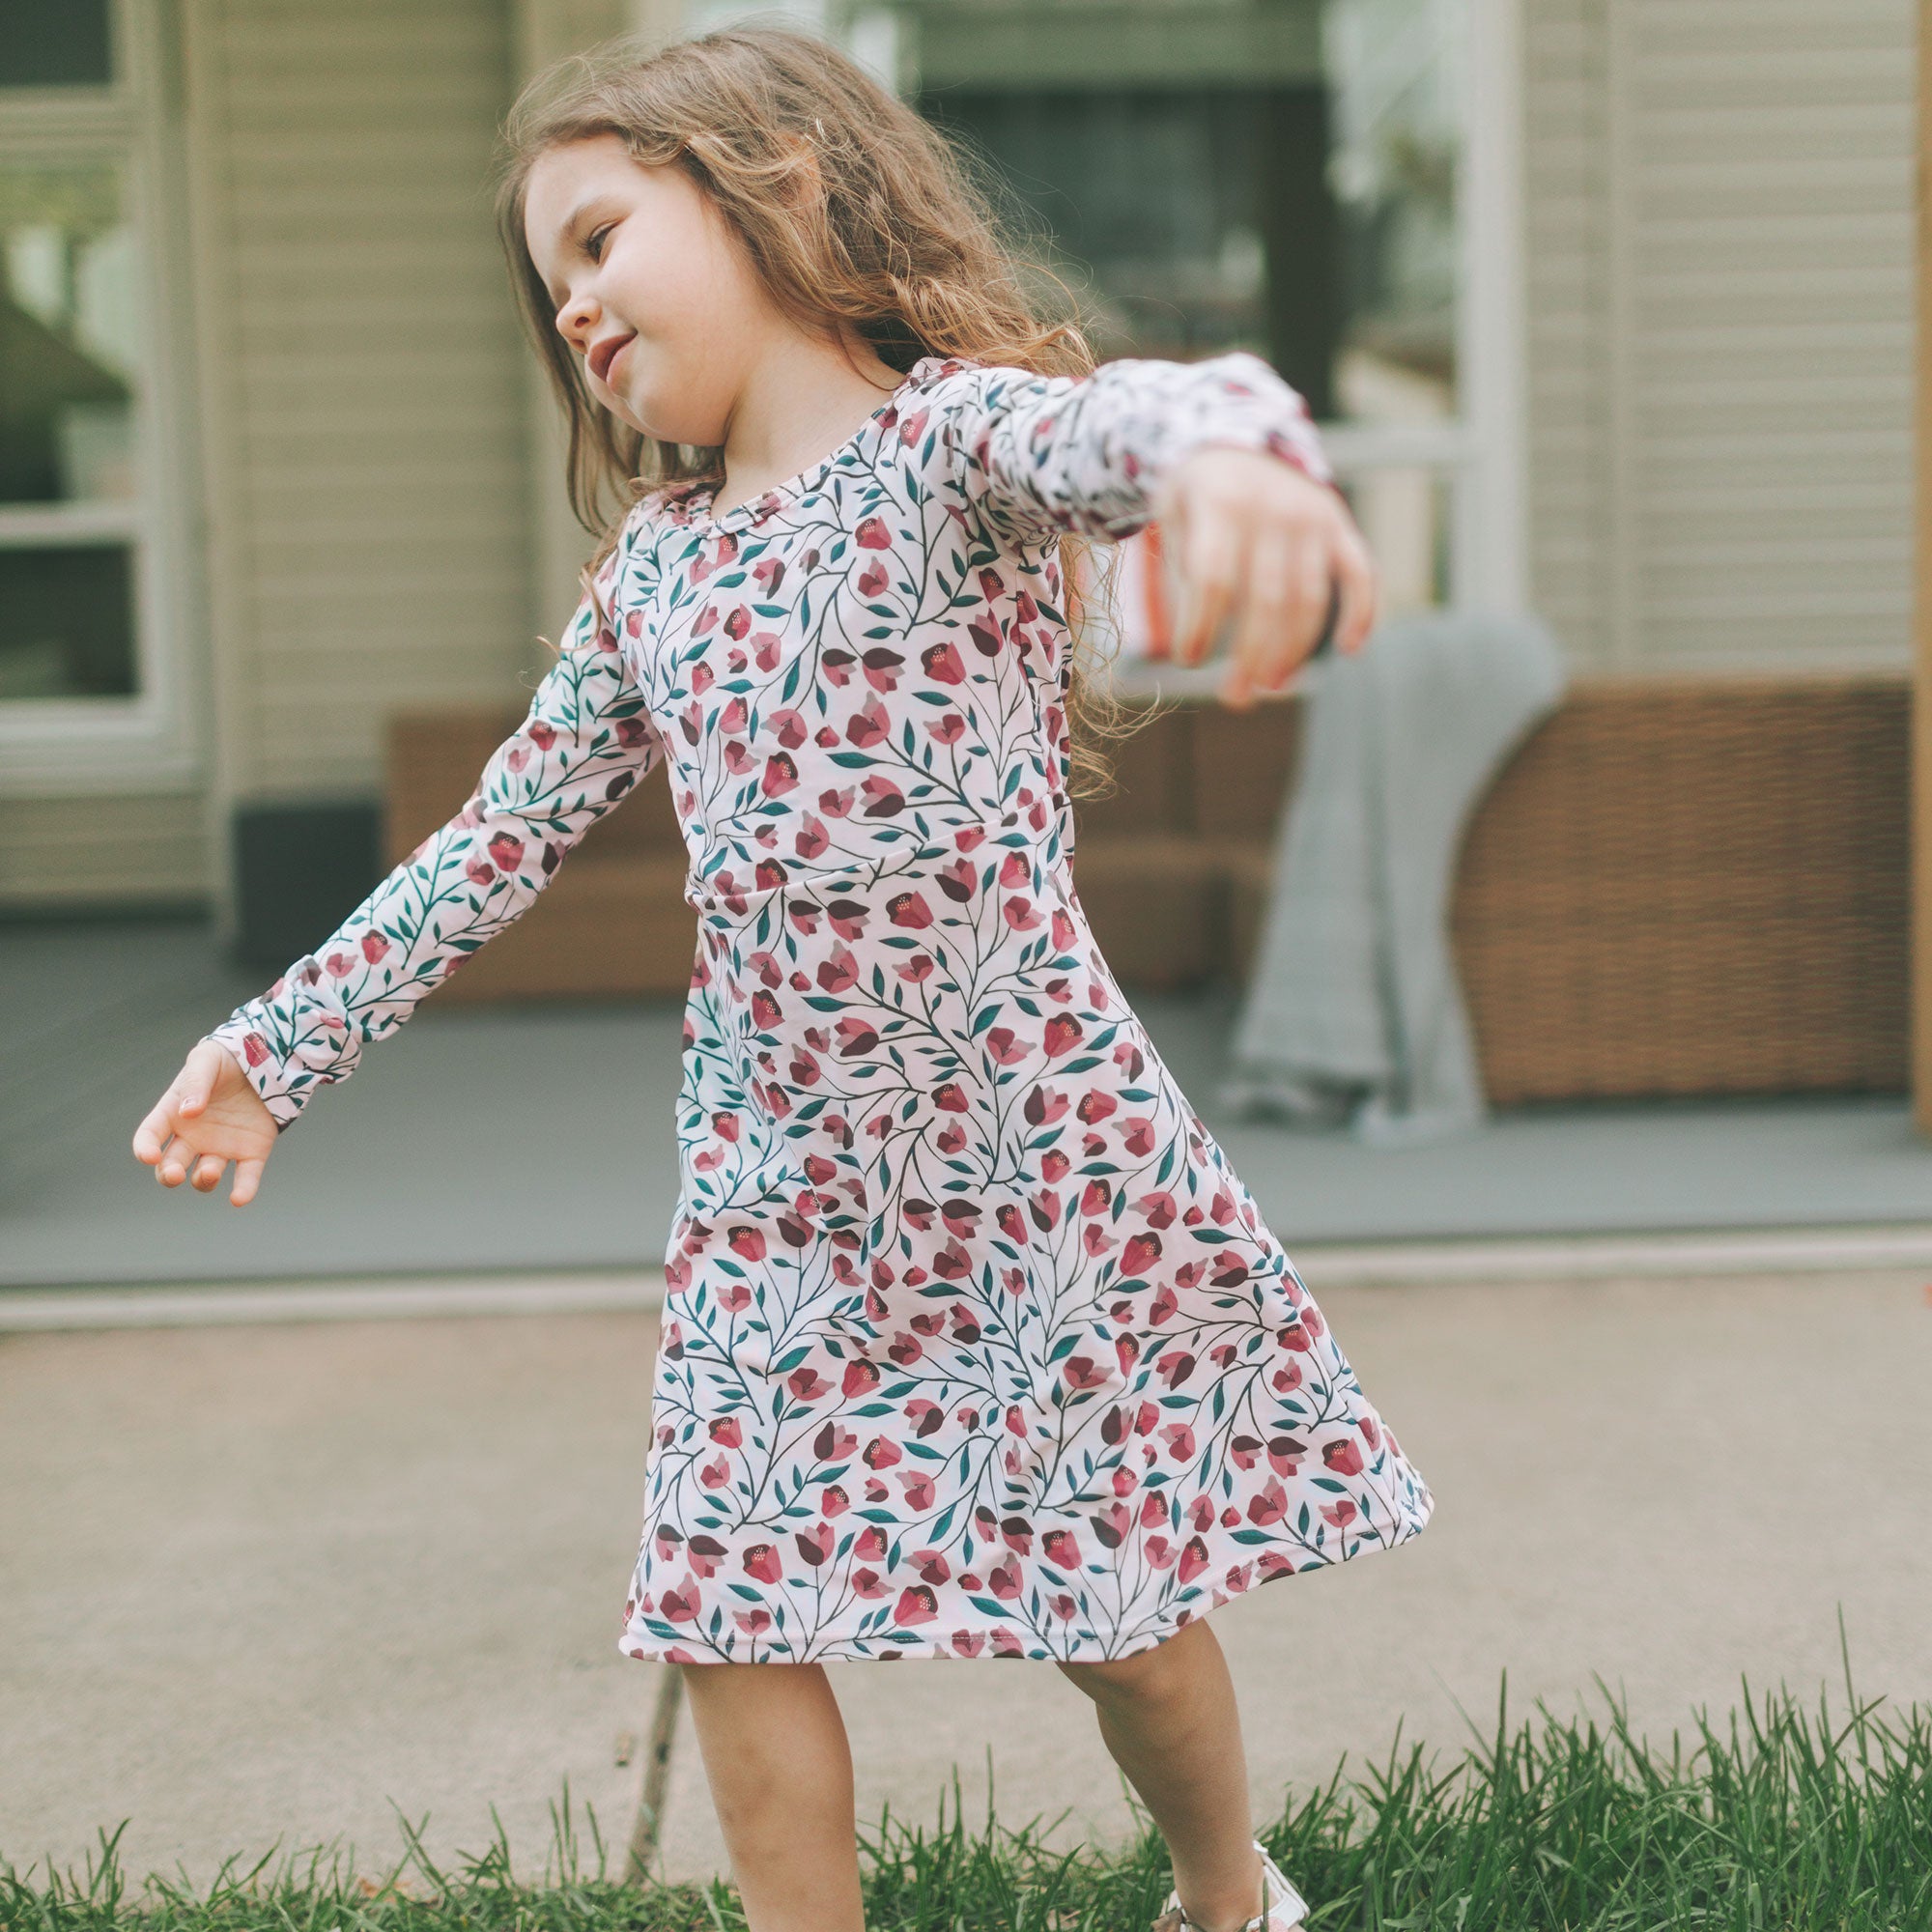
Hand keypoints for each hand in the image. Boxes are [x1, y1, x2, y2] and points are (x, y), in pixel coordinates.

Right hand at [132, 1040, 278, 1205]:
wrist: (265, 1061)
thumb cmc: (226, 1060)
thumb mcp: (207, 1060)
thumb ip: (196, 1082)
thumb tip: (189, 1111)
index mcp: (174, 1114)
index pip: (149, 1137)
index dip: (145, 1149)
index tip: (149, 1156)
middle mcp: (194, 1137)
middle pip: (171, 1166)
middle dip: (169, 1175)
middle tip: (175, 1173)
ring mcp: (221, 1147)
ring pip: (204, 1176)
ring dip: (203, 1180)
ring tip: (210, 1171)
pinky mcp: (251, 1152)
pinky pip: (245, 1177)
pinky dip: (243, 1190)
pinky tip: (239, 1198)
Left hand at [1150, 447, 1378, 708]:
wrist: (1235, 438)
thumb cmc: (1195, 497)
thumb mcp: (1173, 520)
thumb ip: (1185, 576)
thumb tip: (1197, 652)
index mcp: (1223, 503)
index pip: (1214, 578)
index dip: (1202, 625)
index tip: (1188, 660)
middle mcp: (1274, 508)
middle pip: (1267, 599)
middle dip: (1251, 655)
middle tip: (1235, 698)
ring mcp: (1312, 516)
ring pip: (1309, 598)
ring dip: (1293, 650)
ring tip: (1270, 685)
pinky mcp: (1339, 525)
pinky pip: (1360, 572)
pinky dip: (1363, 611)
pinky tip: (1350, 649)